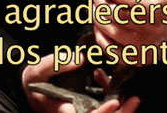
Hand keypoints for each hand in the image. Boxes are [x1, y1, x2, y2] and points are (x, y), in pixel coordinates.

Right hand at [22, 52, 140, 112]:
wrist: (32, 87)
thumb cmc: (34, 80)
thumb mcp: (37, 70)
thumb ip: (55, 63)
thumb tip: (79, 59)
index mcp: (61, 109)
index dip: (101, 112)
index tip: (114, 102)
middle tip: (135, 100)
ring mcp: (81, 112)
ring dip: (121, 109)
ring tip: (133, 97)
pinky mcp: (87, 108)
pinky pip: (103, 108)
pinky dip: (110, 96)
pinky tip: (105, 79)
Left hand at [89, 0, 166, 64]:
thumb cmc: (158, 10)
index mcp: (161, 9)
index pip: (141, 3)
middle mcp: (155, 29)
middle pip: (120, 16)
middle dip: (102, 3)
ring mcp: (145, 46)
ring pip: (112, 31)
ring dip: (98, 18)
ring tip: (96, 10)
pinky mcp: (135, 58)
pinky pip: (110, 49)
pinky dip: (100, 36)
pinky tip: (100, 27)